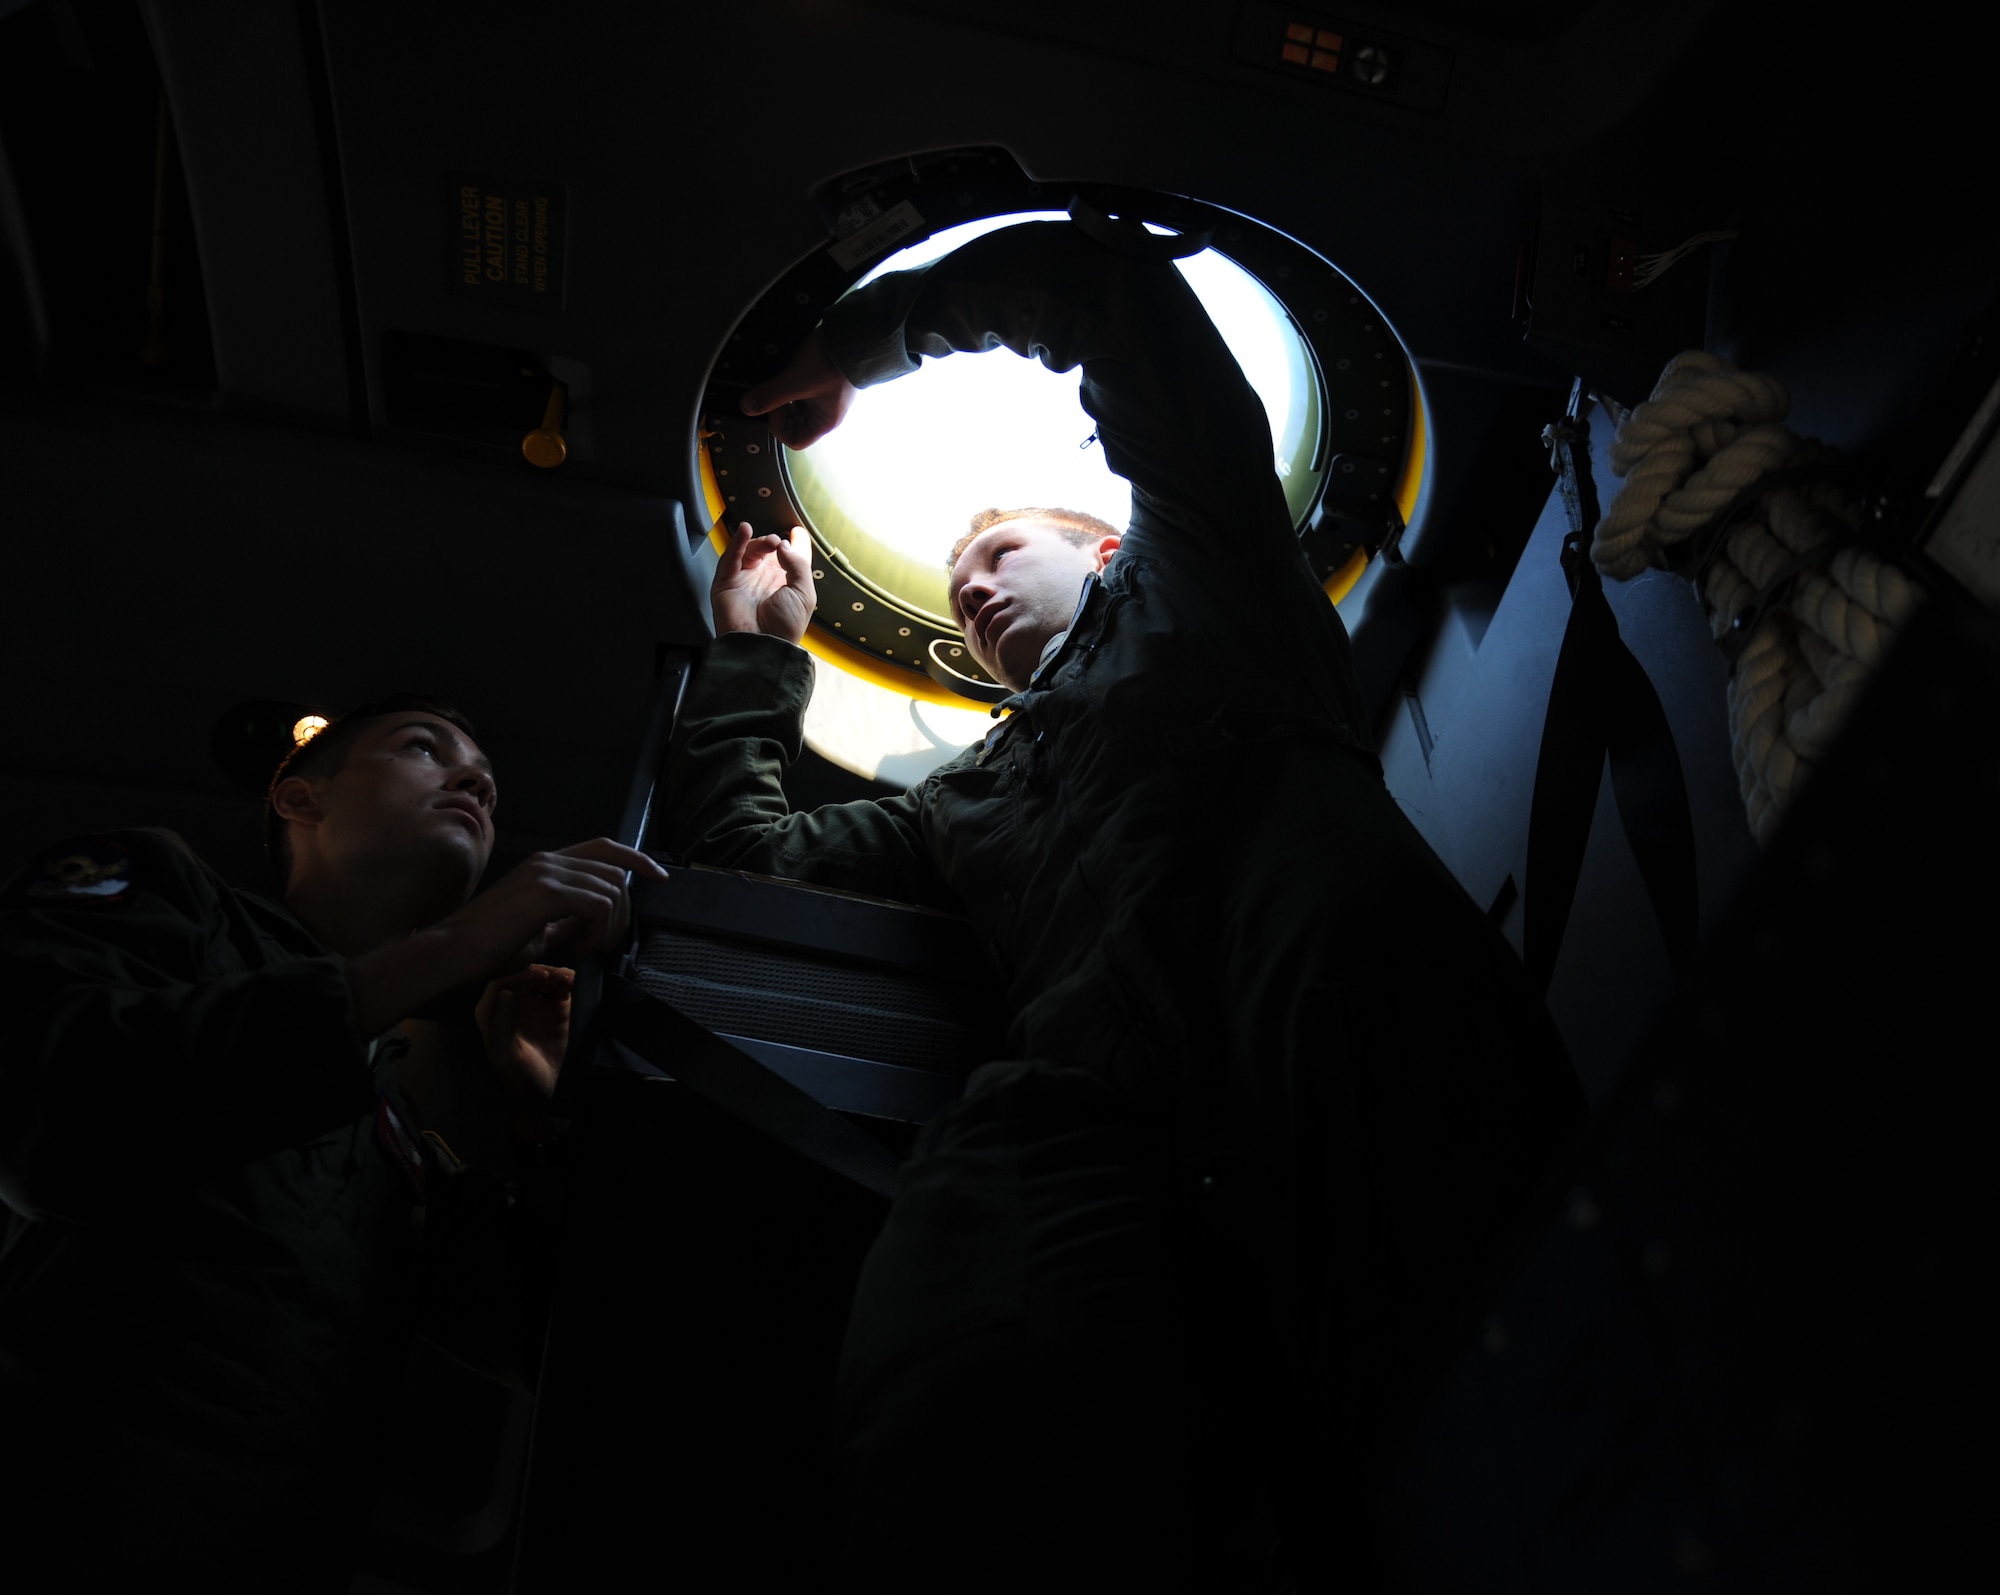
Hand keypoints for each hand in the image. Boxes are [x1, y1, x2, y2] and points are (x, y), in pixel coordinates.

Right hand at [348, 839, 667, 1036]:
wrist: (451, 951)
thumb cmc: (487, 946)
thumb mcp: (537, 930)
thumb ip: (566, 919)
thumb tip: (592, 923)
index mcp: (546, 864)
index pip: (605, 847)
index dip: (638, 858)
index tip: (660, 877)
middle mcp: (548, 861)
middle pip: (615, 871)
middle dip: (625, 910)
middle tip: (605, 943)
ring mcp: (546, 873)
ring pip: (612, 890)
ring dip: (612, 926)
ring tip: (588, 949)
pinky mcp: (545, 892)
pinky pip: (599, 905)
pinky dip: (599, 932)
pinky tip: (580, 950)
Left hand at [474, 962, 572, 1142]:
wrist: (545, 1093)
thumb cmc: (519, 1076)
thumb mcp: (506, 1054)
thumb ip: (502, 1024)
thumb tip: (506, 993)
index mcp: (492, 1014)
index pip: (500, 985)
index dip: (517, 977)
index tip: (535, 977)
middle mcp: (512, 1005)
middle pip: (522, 978)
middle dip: (537, 974)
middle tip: (553, 977)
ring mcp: (535, 1005)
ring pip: (542, 980)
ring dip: (553, 975)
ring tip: (566, 978)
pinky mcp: (556, 1008)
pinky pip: (560, 989)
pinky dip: (567, 982)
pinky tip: (572, 982)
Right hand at [712, 521, 816, 643]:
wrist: (762, 645)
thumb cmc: (785, 626)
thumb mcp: (805, 594)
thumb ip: (799, 565)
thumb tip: (785, 544)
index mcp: (785, 585)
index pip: (789, 558)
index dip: (793, 543)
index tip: (796, 531)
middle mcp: (764, 581)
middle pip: (767, 551)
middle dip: (773, 542)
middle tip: (778, 542)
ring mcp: (745, 581)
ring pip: (748, 551)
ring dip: (759, 542)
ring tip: (769, 543)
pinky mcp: (727, 583)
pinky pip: (730, 558)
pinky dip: (737, 542)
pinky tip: (745, 531)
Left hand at [741, 329, 855, 448]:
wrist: (853, 335)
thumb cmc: (835, 363)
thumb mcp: (797, 381)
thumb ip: (770, 395)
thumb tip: (747, 407)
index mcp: (824, 421)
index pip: (795, 440)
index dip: (779, 428)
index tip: (775, 407)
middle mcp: (825, 411)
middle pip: (794, 422)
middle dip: (780, 408)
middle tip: (777, 391)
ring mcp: (824, 395)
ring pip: (796, 404)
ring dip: (785, 393)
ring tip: (785, 377)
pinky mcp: (821, 379)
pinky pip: (800, 387)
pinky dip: (791, 380)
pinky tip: (791, 368)